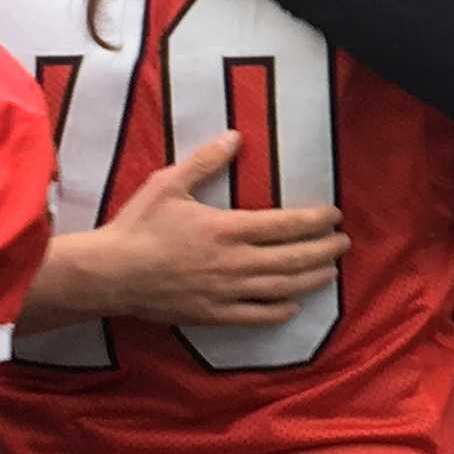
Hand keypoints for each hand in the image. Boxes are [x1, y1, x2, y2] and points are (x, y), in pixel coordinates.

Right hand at [82, 130, 346, 326]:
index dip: (316, 221)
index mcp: (227, 228)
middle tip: (343, 243)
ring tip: (331, 272)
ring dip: (312, 279)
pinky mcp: (213, 315)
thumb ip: (205, 161)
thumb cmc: (138, 226)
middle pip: (293, 258)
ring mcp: (226, 292)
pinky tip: (293, 306)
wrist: (109, 274)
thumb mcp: (169, 184)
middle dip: (324, 250)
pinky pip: (256, 317)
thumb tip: (235, 136)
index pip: (286, 224)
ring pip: (282, 288)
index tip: (335, 216)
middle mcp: (234, 263)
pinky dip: (280, 312)